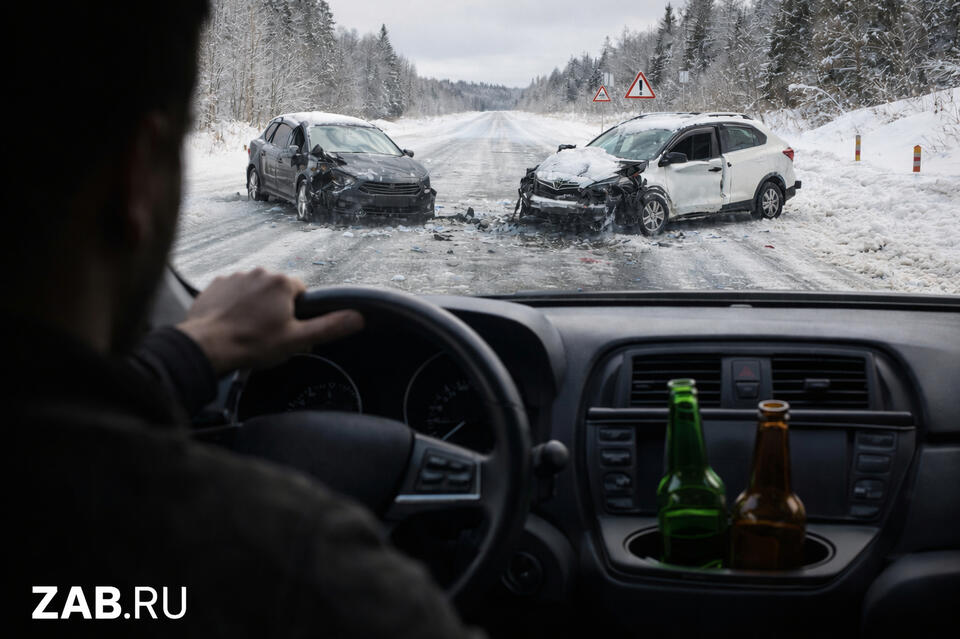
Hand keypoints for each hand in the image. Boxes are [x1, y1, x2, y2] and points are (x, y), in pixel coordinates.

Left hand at [177, 268, 363, 374]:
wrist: (207, 347)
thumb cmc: (253, 344)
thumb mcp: (297, 340)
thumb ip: (329, 326)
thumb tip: (358, 317)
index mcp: (281, 282)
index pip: (300, 292)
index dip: (297, 312)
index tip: (287, 329)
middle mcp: (259, 271)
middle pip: (277, 290)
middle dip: (276, 308)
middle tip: (267, 333)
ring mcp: (234, 276)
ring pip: (254, 290)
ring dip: (254, 305)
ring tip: (247, 329)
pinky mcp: (215, 284)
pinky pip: (233, 292)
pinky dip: (234, 305)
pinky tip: (231, 323)